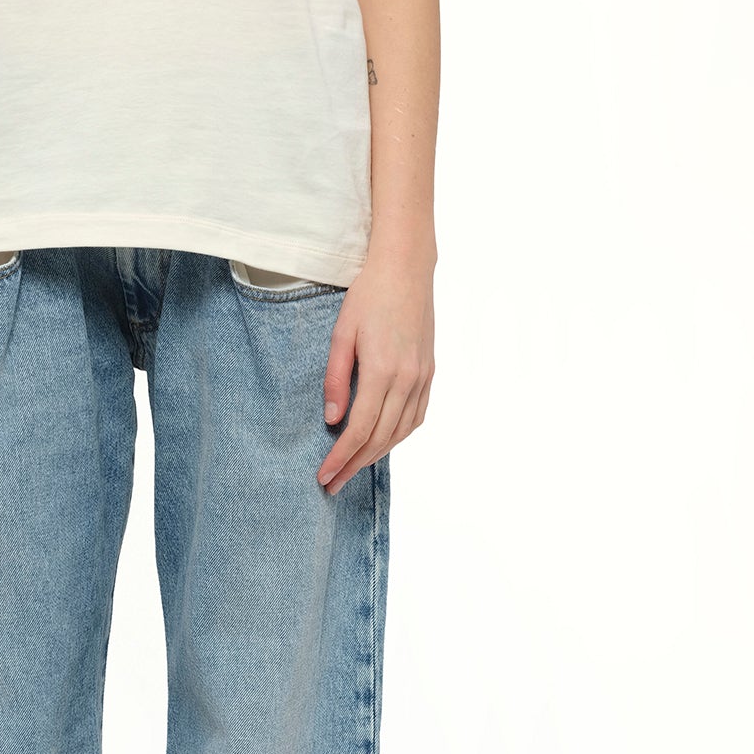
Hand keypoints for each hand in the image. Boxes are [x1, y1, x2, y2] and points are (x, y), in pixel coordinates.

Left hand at [319, 248, 435, 494]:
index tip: (323, 476)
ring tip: (353, 468)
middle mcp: (408, 379)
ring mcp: (423, 377)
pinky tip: (382, 443)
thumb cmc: (368, 296)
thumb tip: (332, 420)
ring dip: (376, 455)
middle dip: (354, 465)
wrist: (406, 268)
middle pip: (381, 438)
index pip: (360, 429)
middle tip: (333, 485)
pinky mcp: (429, 371)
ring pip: (401, 432)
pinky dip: (398, 436)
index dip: (340, 457)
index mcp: (383, 370)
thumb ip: (336, 379)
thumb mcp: (341, 334)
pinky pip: (416, 416)